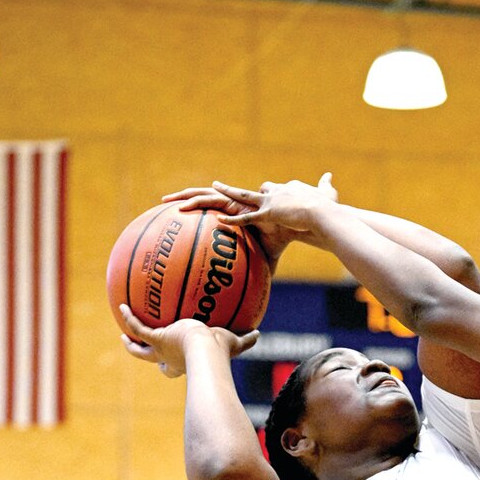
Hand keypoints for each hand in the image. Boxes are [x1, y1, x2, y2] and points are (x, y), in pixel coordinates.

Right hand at [119, 306, 257, 378]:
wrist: (206, 351)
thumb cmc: (220, 352)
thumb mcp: (234, 342)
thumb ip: (246, 339)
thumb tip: (259, 334)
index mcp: (185, 363)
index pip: (173, 369)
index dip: (169, 368)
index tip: (167, 365)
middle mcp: (171, 360)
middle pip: (155, 363)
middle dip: (148, 358)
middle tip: (140, 351)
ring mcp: (161, 351)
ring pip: (139, 351)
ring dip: (131, 345)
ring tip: (123, 335)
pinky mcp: (156, 339)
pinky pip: (137, 328)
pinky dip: (129, 318)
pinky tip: (121, 305)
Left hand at [164, 177, 336, 267]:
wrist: (315, 217)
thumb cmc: (296, 229)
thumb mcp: (275, 250)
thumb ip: (265, 263)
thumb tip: (263, 284)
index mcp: (241, 205)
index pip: (214, 200)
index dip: (196, 202)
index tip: (178, 208)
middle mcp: (243, 200)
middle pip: (207, 194)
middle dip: (185, 196)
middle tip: (164, 201)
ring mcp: (252, 203)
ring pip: (217, 198)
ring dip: (196, 200)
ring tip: (177, 204)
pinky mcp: (265, 210)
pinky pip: (244, 216)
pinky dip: (232, 218)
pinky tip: (216, 219)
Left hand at [201, 175, 338, 237]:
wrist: (322, 212)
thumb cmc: (328, 206)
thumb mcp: (328, 194)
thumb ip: (326, 184)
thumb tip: (329, 175)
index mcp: (290, 188)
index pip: (274, 190)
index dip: (271, 195)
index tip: (265, 200)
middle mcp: (277, 191)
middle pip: (256, 189)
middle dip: (238, 189)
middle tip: (222, 186)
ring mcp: (270, 202)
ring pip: (242, 196)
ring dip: (226, 192)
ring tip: (213, 188)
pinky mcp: (268, 214)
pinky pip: (247, 217)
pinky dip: (233, 219)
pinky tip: (219, 220)